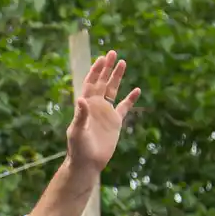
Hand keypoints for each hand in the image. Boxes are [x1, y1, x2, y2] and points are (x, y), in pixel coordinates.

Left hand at [66, 50, 140, 172]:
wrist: (87, 163)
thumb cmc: (78, 148)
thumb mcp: (77, 131)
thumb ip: (80, 116)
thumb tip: (81, 100)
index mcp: (85, 106)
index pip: (90, 84)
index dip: (95, 71)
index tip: (101, 59)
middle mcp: (95, 106)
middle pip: (102, 83)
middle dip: (106, 68)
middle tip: (112, 52)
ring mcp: (106, 113)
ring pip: (113, 90)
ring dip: (117, 77)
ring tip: (123, 62)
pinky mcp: (115, 122)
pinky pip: (124, 107)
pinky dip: (130, 99)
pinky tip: (136, 90)